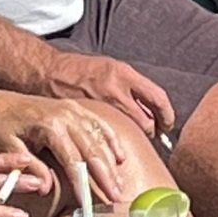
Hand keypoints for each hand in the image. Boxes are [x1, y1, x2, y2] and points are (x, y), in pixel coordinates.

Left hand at [0, 88, 133, 208]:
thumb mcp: (8, 148)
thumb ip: (29, 167)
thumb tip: (46, 189)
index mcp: (49, 125)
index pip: (73, 160)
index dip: (83, 183)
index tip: (90, 203)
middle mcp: (65, 115)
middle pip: (93, 149)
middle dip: (106, 176)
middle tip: (116, 198)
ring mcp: (72, 109)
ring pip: (100, 138)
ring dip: (112, 162)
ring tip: (119, 185)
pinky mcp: (74, 107)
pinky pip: (99, 124)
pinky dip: (111, 140)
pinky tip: (120, 158)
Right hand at [41, 50, 177, 144]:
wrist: (50, 72)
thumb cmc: (82, 71)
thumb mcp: (112, 69)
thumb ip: (131, 88)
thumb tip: (151, 110)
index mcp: (124, 74)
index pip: (158, 97)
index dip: (168, 115)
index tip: (167, 124)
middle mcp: (115, 89)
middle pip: (146, 121)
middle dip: (152, 132)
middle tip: (153, 135)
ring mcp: (101, 105)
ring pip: (131, 131)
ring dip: (137, 138)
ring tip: (133, 141)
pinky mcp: (87, 117)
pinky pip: (109, 136)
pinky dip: (115, 143)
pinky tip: (113, 147)